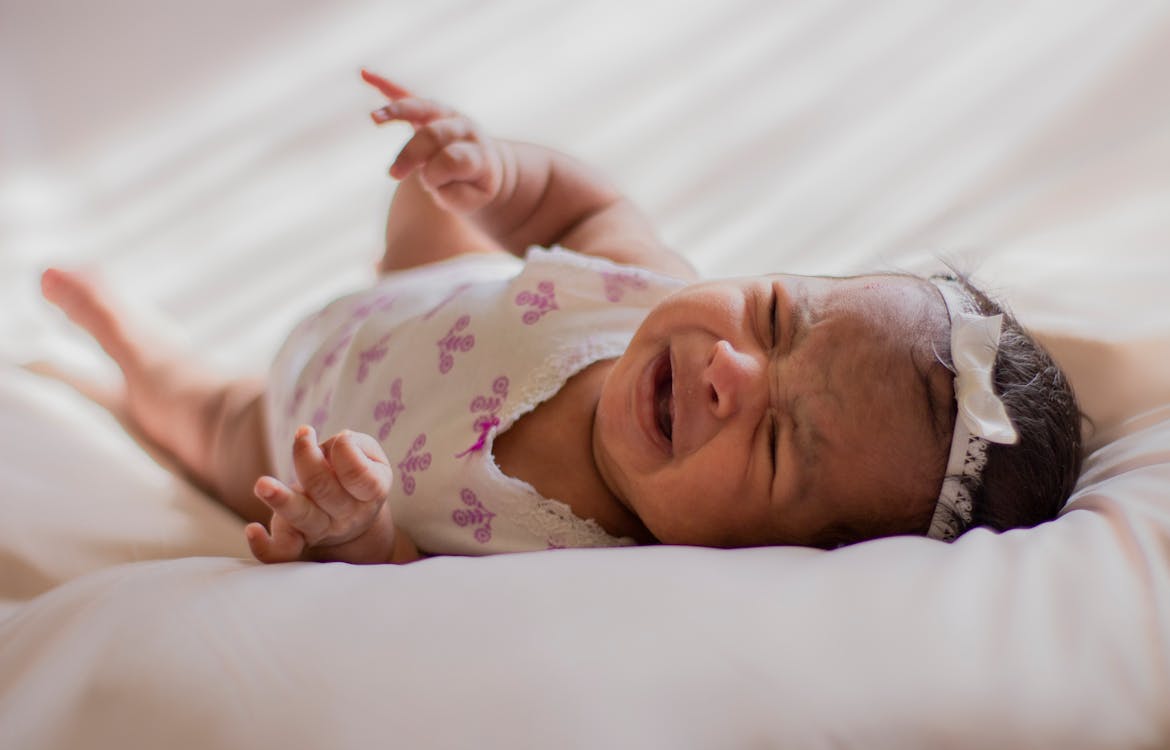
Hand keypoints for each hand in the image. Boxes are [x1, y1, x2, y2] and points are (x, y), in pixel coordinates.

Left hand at [246, 426, 398, 563]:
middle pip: (324, 490)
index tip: (342, 438)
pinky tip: (252, 529)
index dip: (347, 451)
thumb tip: (340, 442)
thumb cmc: (356, 474)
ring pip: (301, 518)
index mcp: (370, 494)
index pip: (359, 476)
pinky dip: (263, 546)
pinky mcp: (293, 539)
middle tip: (303, 434)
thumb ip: (355, 445)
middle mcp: (346, 517)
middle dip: (308, 460)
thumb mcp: (369, 456)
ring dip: (281, 500)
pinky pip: (280, 553)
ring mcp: (319, 530)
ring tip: (263, 484)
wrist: (352, 518)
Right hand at [362, 68, 503, 214]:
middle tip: (393, 175)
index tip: (433, 190)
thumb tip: (428, 174)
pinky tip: (364, 73)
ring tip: (375, 118)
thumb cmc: (474, 187)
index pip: (453, 160)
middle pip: (434, 134)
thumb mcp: (471, 199)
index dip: (438, 176)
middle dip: (410, 154)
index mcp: (479, 151)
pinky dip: (386, 84)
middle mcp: (465, 128)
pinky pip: (407, 93)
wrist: (489, 168)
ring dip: (397, 111)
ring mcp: (448, 115)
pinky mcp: (430, 110)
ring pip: (422, 108)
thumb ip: (453, 193)